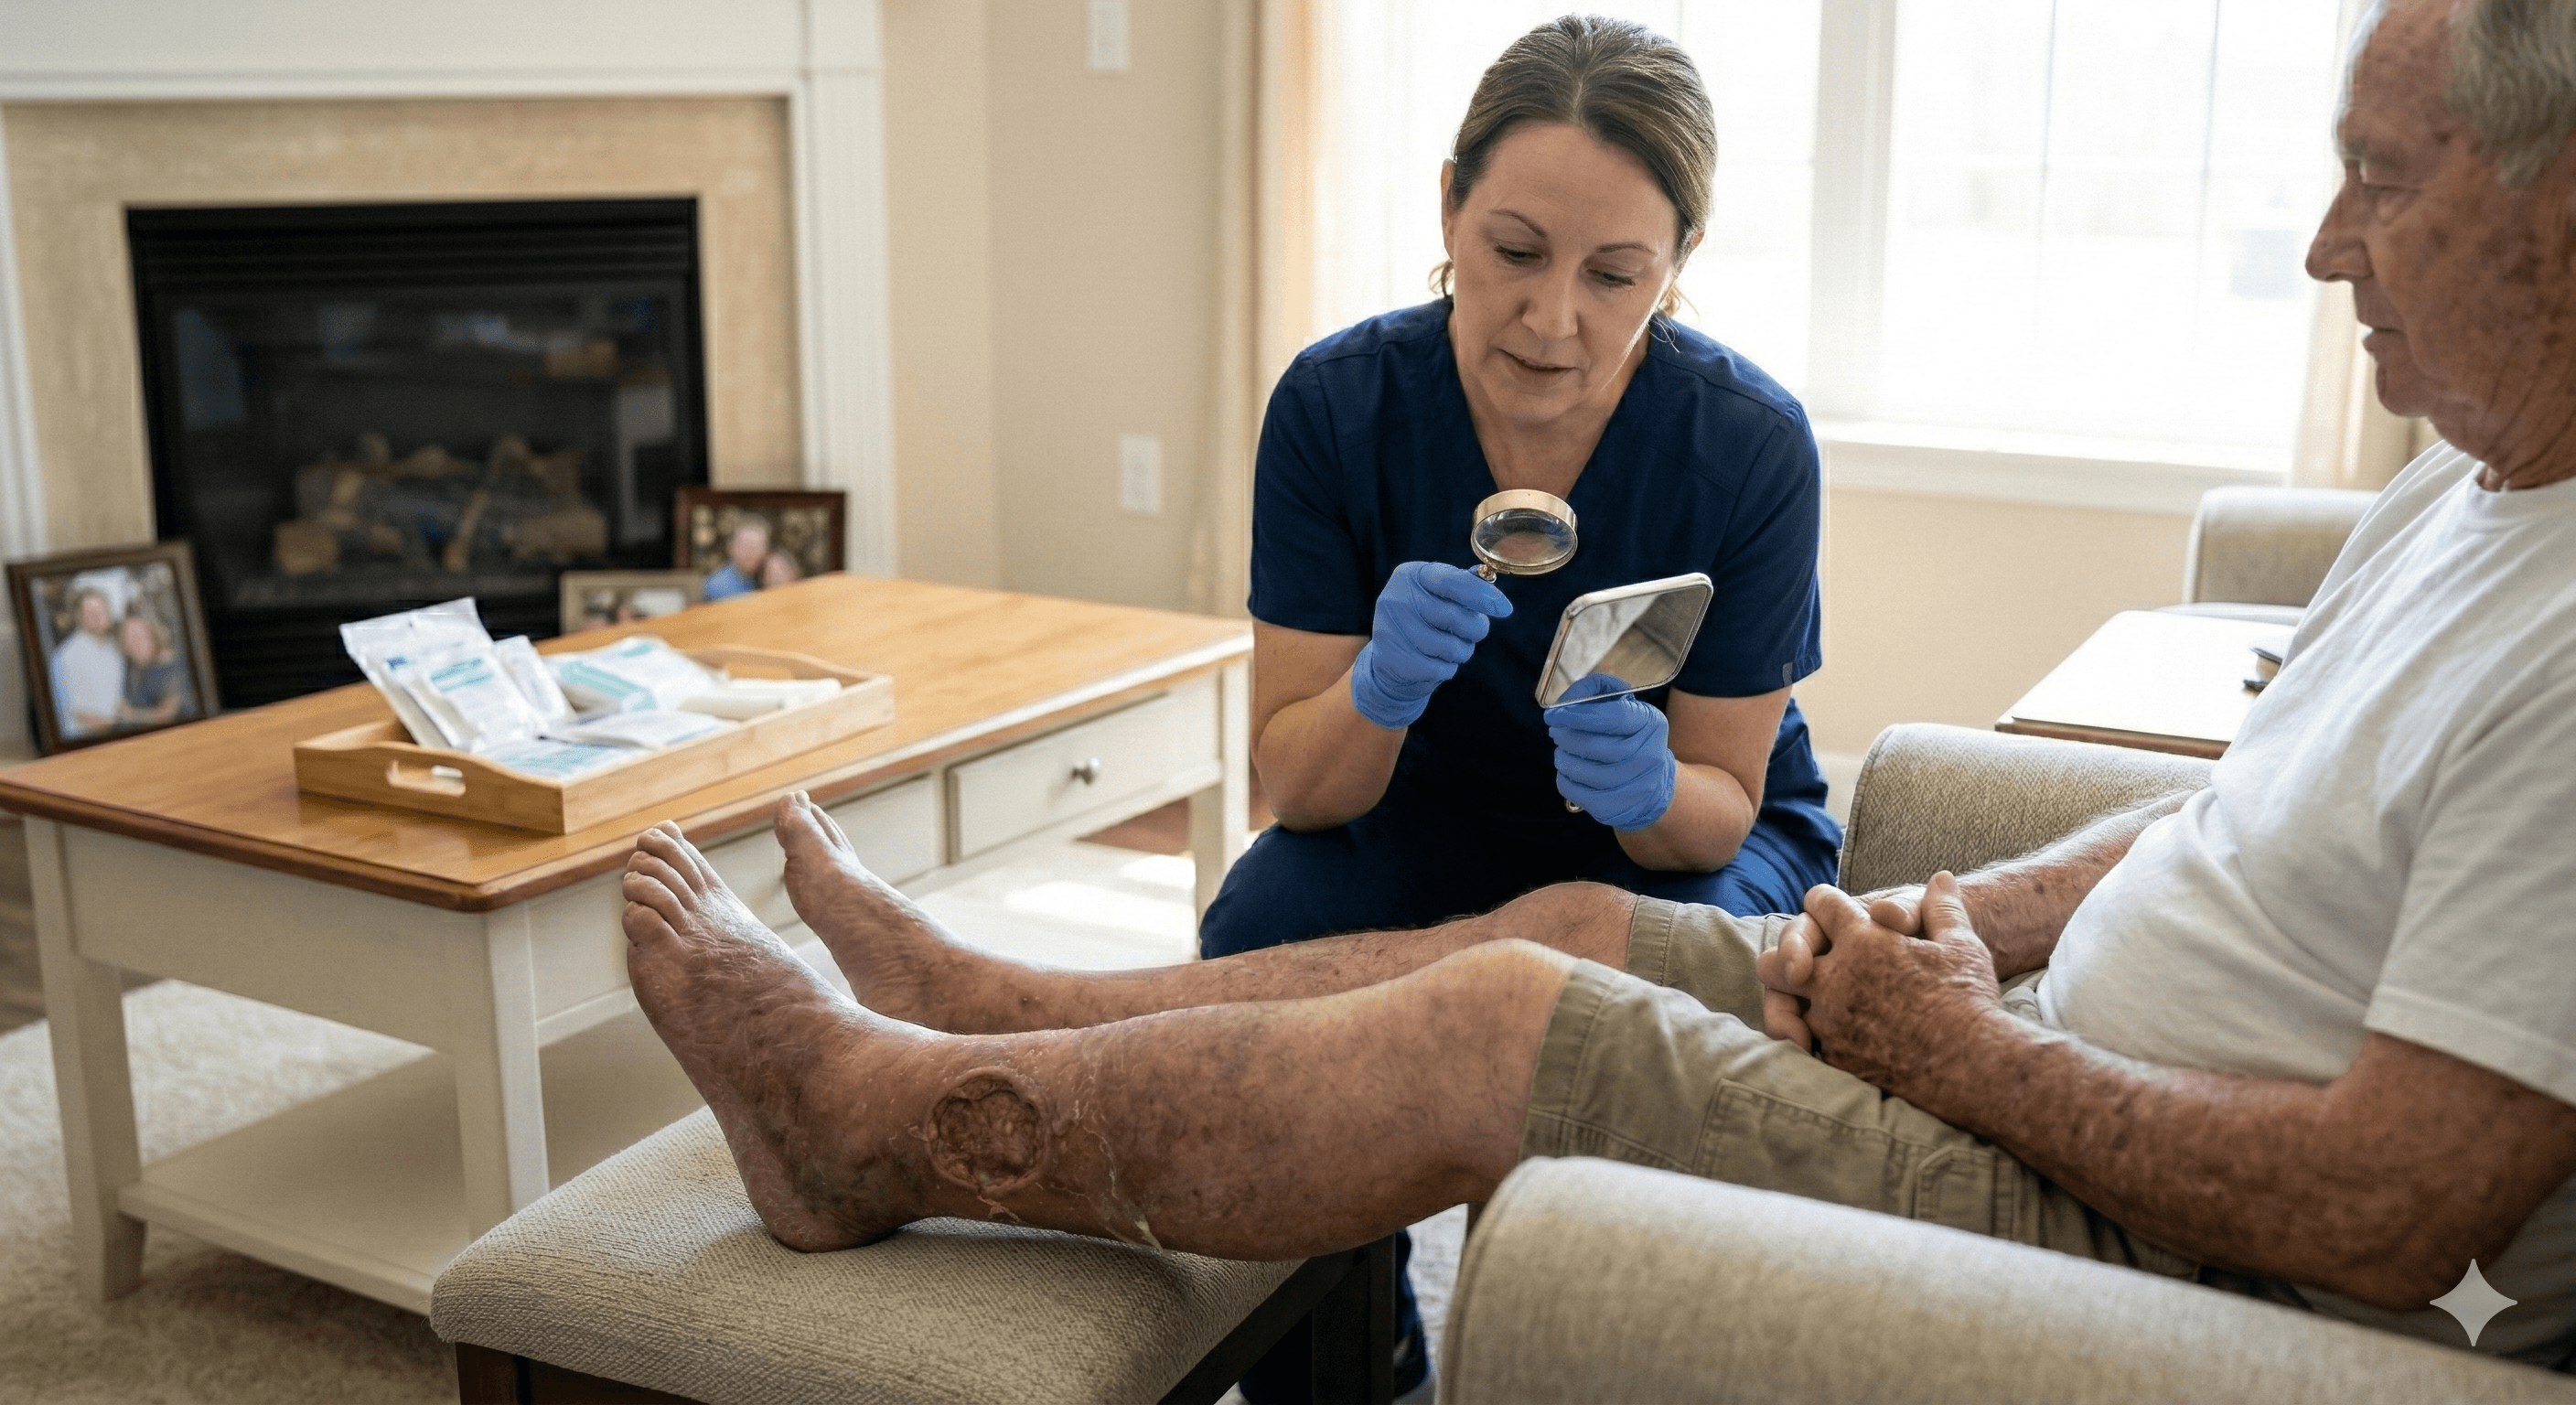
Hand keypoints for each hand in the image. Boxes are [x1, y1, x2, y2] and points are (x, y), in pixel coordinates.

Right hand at [1346, 561, 1512, 729]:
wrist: (1391, 659)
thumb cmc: (1424, 619)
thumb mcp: (1438, 594)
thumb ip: (1464, 585)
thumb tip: (1490, 585)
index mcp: (1410, 575)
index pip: (1452, 582)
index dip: (1482, 595)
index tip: (1505, 609)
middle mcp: (1397, 599)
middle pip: (1456, 617)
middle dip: (1474, 629)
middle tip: (1470, 632)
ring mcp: (1392, 630)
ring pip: (1450, 647)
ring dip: (1461, 651)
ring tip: (1449, 647)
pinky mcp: (1394, 660)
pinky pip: (1440, 669)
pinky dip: (1446, 668)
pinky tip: (1434, 661)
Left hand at [1542, 673, 1677, 830]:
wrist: (1651, 784)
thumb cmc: (1630, 737)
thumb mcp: (1626, 706)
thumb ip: (1599, 689)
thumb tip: (1571, 698)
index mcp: (1651, 724)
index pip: (1612, 716)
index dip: (1578, 714)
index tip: (1553, 714)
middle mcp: (1648, 756)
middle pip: (1594, 746)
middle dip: (1566, 736)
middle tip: (1556, 731)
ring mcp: (1634, 786)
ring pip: (1583, 770)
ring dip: (1563, 757)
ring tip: (1562, 750)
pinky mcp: (1616, 808)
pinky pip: (1576, 792)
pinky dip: (1564, 778)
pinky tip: (1568, 770)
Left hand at [1754, 873, 2004, 1096]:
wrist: (1975, 1064)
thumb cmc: (1970, 998)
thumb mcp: (1961, 944)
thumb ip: (1943, 908)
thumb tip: (1941, 879)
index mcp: (1863, 941)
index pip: (1820, 904)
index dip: (1824, 903)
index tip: (1830, 911)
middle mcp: (1836, 978)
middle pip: (1776, 960)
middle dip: (1787, 958)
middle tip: (1802, 966)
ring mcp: (1830, 1021)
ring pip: (1783, 1009)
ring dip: (1793, 1005)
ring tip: (1809, 1005)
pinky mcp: (1835, 1057)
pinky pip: (1806, 1044)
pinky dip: (1813, 1040)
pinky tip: (1828, 1039)